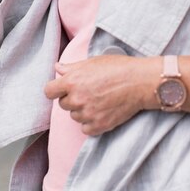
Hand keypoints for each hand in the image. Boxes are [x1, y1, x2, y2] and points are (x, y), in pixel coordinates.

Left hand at [44, 55, 160, 135]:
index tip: (64, 88)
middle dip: (73, 98)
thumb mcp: (93, 62)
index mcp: (72, 81)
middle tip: (90, 91)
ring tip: (99, 100)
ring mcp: (87, 114)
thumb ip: (72, 67)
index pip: (49, 91)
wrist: (140, 82)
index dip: (56, 89)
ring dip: (83, 110)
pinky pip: (85, 128)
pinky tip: (102, 111)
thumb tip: (58, 68)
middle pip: (63, 104)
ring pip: (75, 116)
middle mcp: (76, 99)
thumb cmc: (118, 67)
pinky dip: (92, 122)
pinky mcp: (98, 126)